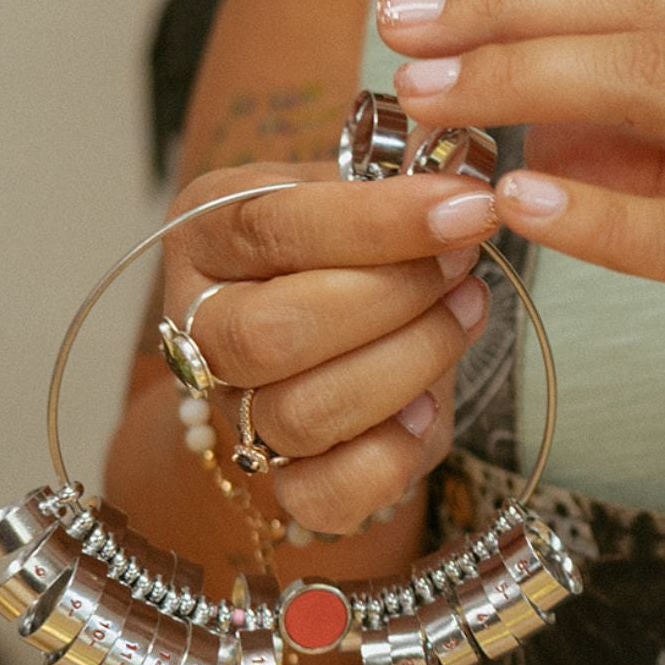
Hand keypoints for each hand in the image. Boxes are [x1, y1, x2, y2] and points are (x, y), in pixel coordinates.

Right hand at [160, 162, 496, 533]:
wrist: (316, 325)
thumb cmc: (338, 242)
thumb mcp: (347, 188)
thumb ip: (392, 179)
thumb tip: (459, 168)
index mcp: (204, 232)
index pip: (273, 228)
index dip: (378, 223)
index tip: (467, 209)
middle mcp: (197, 324)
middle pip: (272, 333)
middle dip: (392, 300)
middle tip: (463, 265)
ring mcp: (230, 409)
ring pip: (302, 413)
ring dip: (408, 364)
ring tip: (463, 315)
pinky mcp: (275, 477)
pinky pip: (320, 495)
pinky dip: (387, 459)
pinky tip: (426, 408)